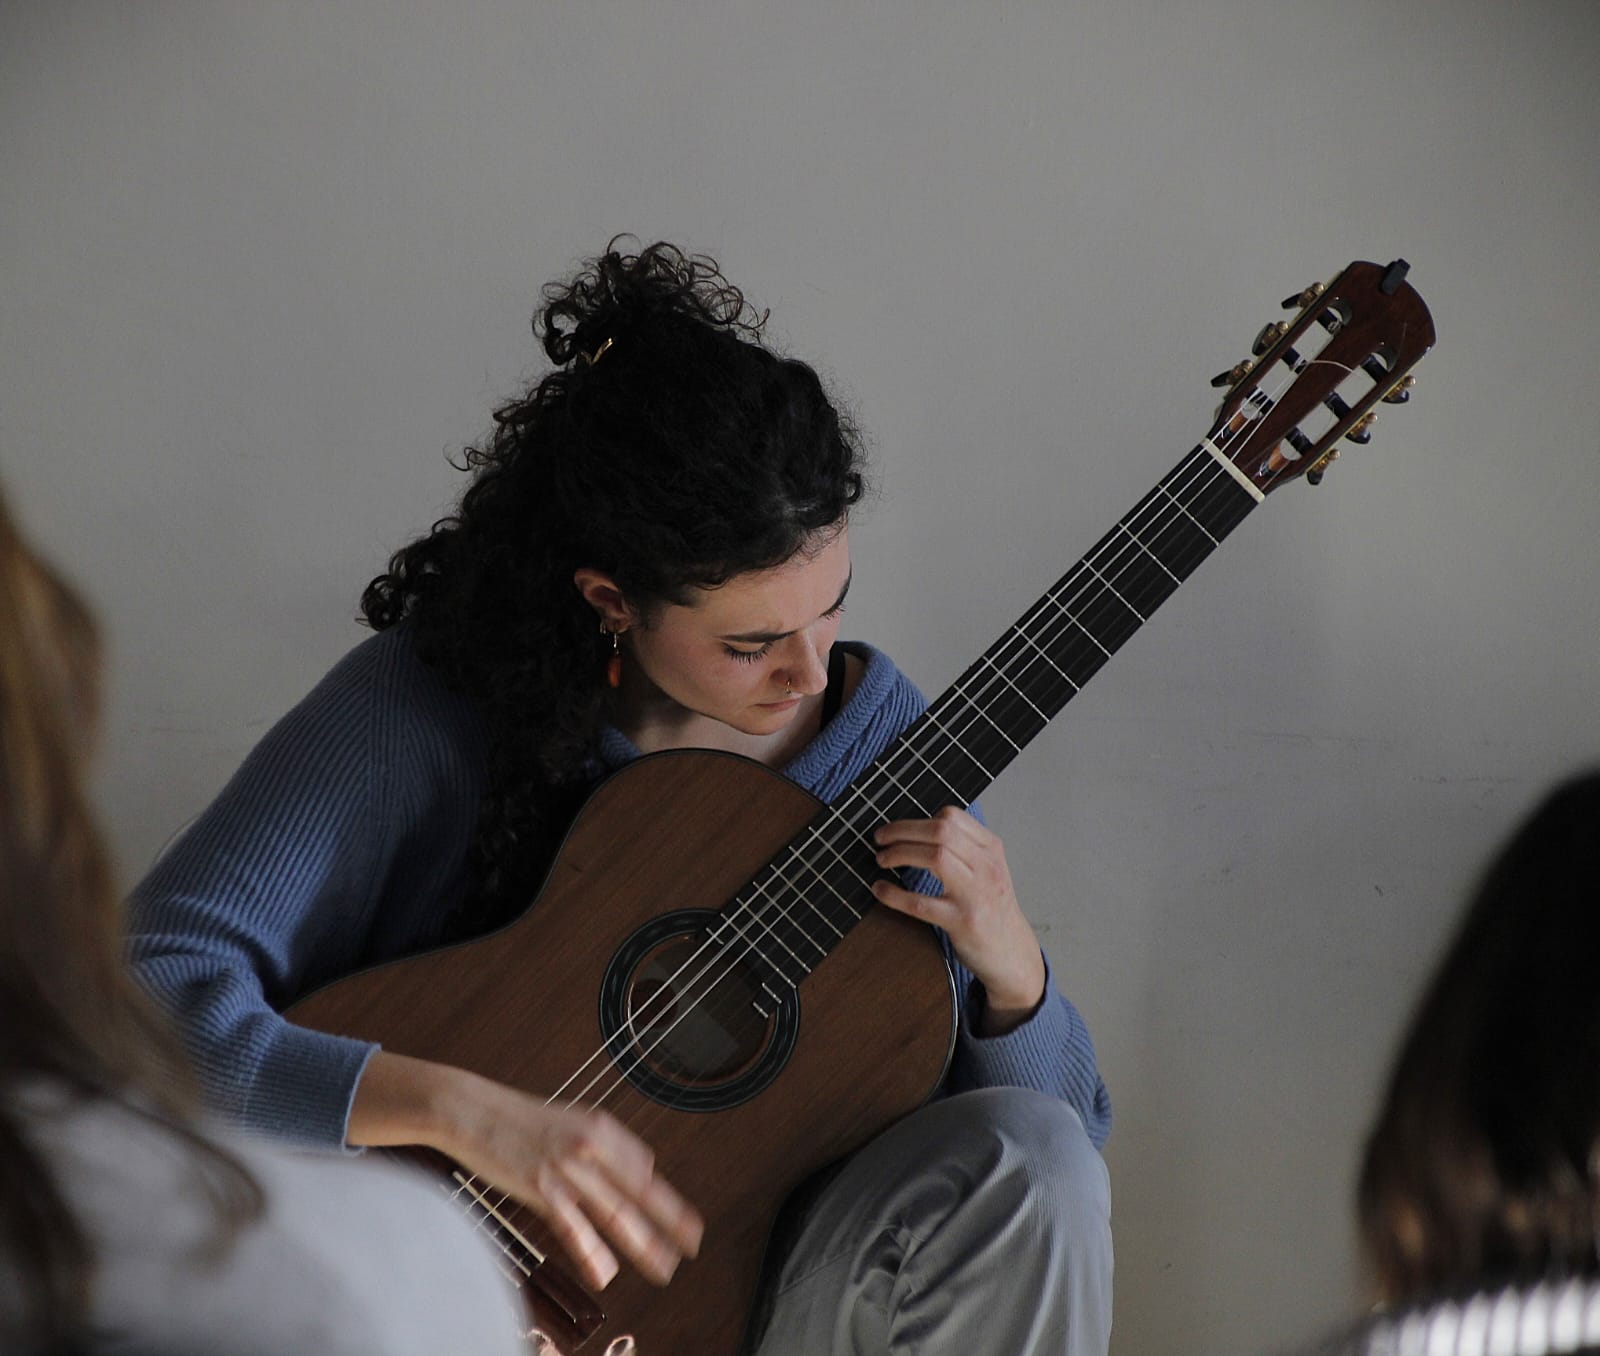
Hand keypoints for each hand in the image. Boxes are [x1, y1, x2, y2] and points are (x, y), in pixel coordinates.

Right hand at [350, 1052, 701, 1291]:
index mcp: (599, 1126)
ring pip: (615, 1212)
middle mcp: (591, 1145)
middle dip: (670, 1221)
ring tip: (662, 1267)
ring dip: (643, 1244)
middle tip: (692, 1244)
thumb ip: (597, 1144)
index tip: (681, 1219)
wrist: (471, 1109)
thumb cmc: (515, 1117)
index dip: (663, 1197)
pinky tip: (605, 1273)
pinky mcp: (541, 1187)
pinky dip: (592, 1252)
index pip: (643, 1166)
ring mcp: (567, 1167)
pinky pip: (574, 1227)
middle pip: (640, 1192)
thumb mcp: (566, 1120)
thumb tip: (632, 1168)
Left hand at [871, 807, 1046, 1034]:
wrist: (1012, 952)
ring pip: (935, 857)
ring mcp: (975, 894)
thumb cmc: (992, 908)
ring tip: (882, 860)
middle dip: (903, 831)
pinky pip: (921, 903)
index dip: (917, 820)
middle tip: (880, 839)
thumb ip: (963, 847)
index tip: (897, 829)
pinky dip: (894, 894)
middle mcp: (986, 867)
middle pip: (941, 831)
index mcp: (991, 849)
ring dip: (900, 854)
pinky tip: (880, 890)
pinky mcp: (962, 922)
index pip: (952, 818)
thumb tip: (917, 829)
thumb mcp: (988, 869)